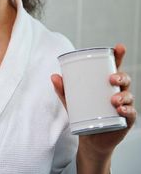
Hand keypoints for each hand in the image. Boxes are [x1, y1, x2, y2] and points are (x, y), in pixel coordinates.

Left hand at [51, 43, 136, 157]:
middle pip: (124, 80)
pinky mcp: (126, 120)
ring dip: (123, 96)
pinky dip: (127, 111)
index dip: (119, 57)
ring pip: (128, 96)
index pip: (114, 68)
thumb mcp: (71, 102)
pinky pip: (131, 114)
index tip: (119, 47)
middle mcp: (118, 92)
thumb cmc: (82, 115)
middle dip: (121, 76)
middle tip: (111, 78)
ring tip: (113, 99)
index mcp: (106, 84)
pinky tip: (121, 110)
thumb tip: (53, 76)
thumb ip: (63, 90)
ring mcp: (123, 106)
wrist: (89, 139)